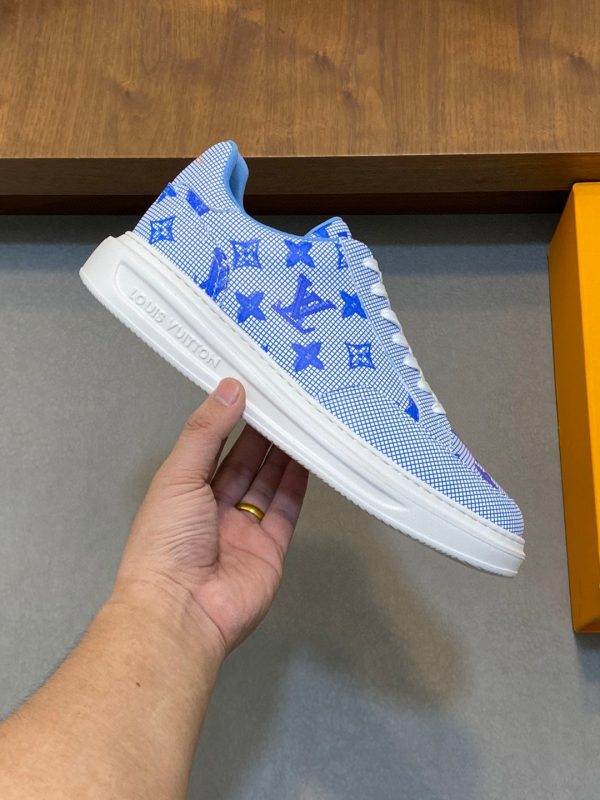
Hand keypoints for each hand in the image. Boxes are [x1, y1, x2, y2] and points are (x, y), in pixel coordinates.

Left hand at [111, 378, 307, 659]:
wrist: (182, 610)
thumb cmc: (166, 543)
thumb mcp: (179, 476)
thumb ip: (206, 432)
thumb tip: (229, 389)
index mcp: (183, 492)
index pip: (212, 447)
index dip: (231, 419)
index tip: (252, 390)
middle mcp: (213, 509)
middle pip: (244, 463)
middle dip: (262, 434)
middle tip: (284, 402)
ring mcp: (244, 530)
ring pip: (268, 483)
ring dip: (283, 454)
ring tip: (301, 421)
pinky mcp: (270, 548)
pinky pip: (287, 510)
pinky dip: (298, 483)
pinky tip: (308, 458)